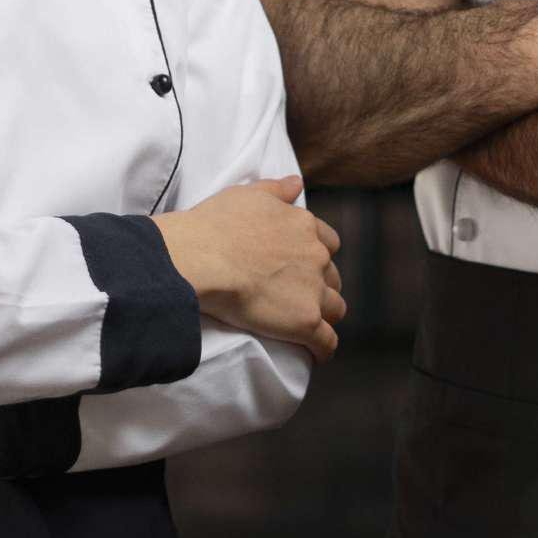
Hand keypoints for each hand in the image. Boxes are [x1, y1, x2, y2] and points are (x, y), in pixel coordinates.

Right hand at [152, 176, 344, 363]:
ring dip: (324, 315)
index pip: (328, 243)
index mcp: (304, 226)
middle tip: (300, 295)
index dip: (318, 255)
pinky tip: (316, 354)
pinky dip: (323, 348)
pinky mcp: (305, 321)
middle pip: (332, 276)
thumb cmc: (218, 224)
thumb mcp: (248, 194)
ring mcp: (313, 289)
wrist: (203, 258)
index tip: (305, 265)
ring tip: (308, 325)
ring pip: (335, 308)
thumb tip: (297, 184)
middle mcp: (316, 256)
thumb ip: (277, 190)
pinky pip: (327, 341)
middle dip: (321, 285)